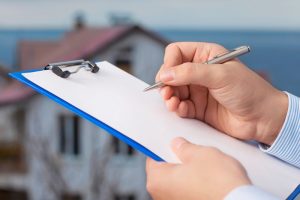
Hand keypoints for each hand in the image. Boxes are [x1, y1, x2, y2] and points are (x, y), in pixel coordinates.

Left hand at [146, 137, 250, 199]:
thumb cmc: (218, 183)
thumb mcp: (199, 154)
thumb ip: (184, 147)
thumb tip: (178, 145)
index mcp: (157, 181)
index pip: (152, 158)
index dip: (162, 147)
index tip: (170, 142)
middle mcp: (162, 196)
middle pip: (165, 171)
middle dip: (177, 160)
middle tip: (190, 150)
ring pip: (178, 182)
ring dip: (188, 173)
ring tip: (203, 163)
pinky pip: (188, 192)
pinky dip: (195, 184)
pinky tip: (209, 177)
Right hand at [156, 42, 287, 144]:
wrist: (262, 118)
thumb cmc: (249, 91)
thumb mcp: (220, 75)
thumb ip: (190, 73)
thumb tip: (165, 74)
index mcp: (206, 55)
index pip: (177, 52)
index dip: (169, 63)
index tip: (167, 76)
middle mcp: (199, 72)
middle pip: (171, 73)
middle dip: (167, 83)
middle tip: (166, 93)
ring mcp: (198, 90)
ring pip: (173, 90)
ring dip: (169, 97)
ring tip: (172, 103)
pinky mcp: (198, 107)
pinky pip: (180, 106)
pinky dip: (177, 108)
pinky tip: (180, 110)